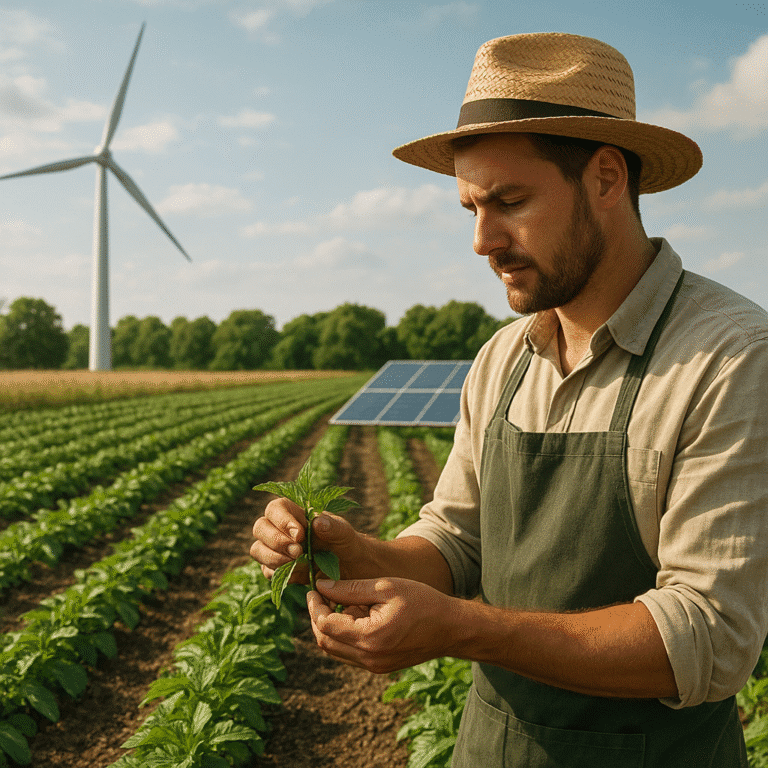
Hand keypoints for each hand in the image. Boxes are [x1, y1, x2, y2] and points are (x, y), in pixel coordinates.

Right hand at [250, 497, 366, 582]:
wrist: (349, 570)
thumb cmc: (346, 544)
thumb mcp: (345, 534)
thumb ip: (333, 527)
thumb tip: (317, 522)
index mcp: (294, 512)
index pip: (276, 508)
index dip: (282, 520)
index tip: (299, 535)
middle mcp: (280, 529)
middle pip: (260, 527)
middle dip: (276, 541)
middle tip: (298, 552)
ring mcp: (275, 549)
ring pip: (258, 549)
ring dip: (274, 558)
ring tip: (298, 563)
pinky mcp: (276, 569)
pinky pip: (266, 571)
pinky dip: (278, 574)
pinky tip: (297, 574)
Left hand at [306, 577, 457, 673]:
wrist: (451, 628)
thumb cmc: (422, 601)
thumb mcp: (385, 587)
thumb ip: (350, 588)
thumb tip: (322, 586)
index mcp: (370, 637)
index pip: (325, 625)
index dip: (314, 606)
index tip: (314, 588)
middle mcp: (369, 658)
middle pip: (325, 642)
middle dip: (318, 617)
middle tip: (321, 594)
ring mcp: (374, 666)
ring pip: (335, 650)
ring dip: (331, 627)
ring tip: (341, 602)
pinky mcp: (379, 667)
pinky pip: (349, 654)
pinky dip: (344, 635)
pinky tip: (356, 614)